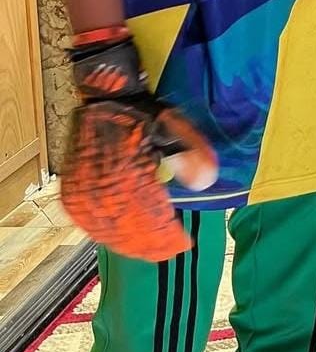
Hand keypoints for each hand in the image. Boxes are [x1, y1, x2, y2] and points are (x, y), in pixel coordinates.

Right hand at [61, 37, 217, 261]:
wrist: (103, 99)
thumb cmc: (142, 113)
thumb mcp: (174, 125)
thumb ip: (193, 152)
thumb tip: (207, 183)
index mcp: (128, 167)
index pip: (149, 213)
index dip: (167, 234)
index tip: (184, 243)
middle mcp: (101, 183)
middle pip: (129, 228)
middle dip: (152, 244)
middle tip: (172, 251)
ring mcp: (82, 191)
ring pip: (109, 231)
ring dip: (132, 245)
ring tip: (154, 252)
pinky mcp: (72, 194)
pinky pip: (92, 224)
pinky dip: (111, 237)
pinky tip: (126, 243)